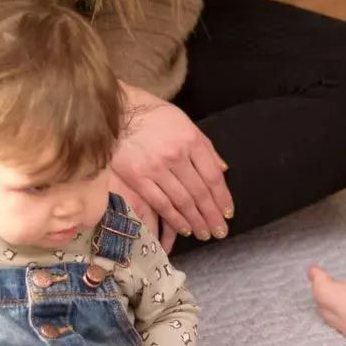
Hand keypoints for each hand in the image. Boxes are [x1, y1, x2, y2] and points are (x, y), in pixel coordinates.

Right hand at [113, 85, 231, 246]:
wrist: (117, 111)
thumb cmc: (152, 115)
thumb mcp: (184, 122)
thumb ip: (204, 147)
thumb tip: (223, 169)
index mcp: (191, 140)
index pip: (213, 176)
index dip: (222, 198)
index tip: (228, 213)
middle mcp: (177, 155)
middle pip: (200, 192)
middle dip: (212, 215)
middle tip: (220, 232)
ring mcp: (156, 168)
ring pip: (182, 201)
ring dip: (196, 221)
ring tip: (204, 234)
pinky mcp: (137, 177)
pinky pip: (160, 203)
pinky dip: (174, 219)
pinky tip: (184, 228)